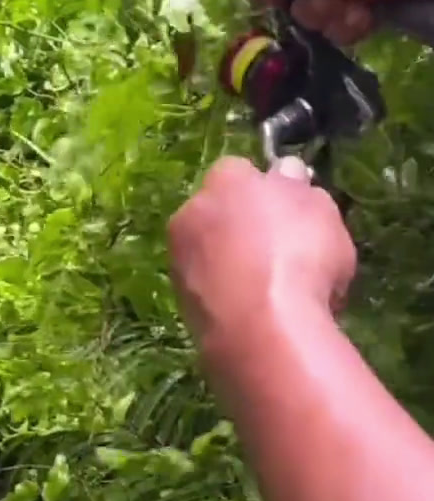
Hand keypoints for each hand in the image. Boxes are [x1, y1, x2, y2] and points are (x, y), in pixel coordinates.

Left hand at [168, 156, 356, 358]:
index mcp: (224, 180)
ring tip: (276, 291)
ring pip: (211, 253)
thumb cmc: (300, 257)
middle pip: (219, 212)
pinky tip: (260, 315)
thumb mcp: (321, 211)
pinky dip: (230, 296)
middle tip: (283, 251)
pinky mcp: (181, 303)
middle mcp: (190, 213)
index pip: (239, 170)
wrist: (262, 329)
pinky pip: (211, 290)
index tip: (289, 211)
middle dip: (242, 226)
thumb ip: (298, 189)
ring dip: (234, 264)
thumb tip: (285, 173)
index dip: (264, 188)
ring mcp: (180, 260)